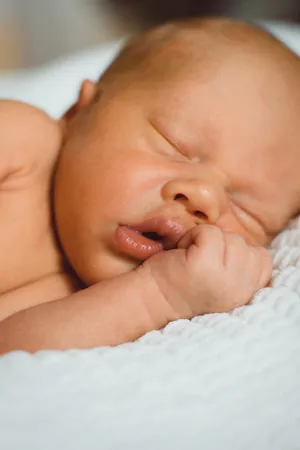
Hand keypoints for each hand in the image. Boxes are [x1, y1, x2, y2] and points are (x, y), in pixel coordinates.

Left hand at [140, 225, 271, 318]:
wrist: (150, 300)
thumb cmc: (182, 285)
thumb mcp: (221, 281)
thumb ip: (238, 267)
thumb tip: (244, 243)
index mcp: (245, 294)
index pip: (263, 260)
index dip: (238, 254)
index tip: (215, 266)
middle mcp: (238, 290)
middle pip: (245, 245)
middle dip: (221, 246)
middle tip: (199, 262)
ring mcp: (223, 278)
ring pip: (229, 237)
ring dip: (206, 240)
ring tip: (190, 258)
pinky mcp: (204, 265)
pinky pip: (209, 233)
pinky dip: (193, 236)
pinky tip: (181, 253)